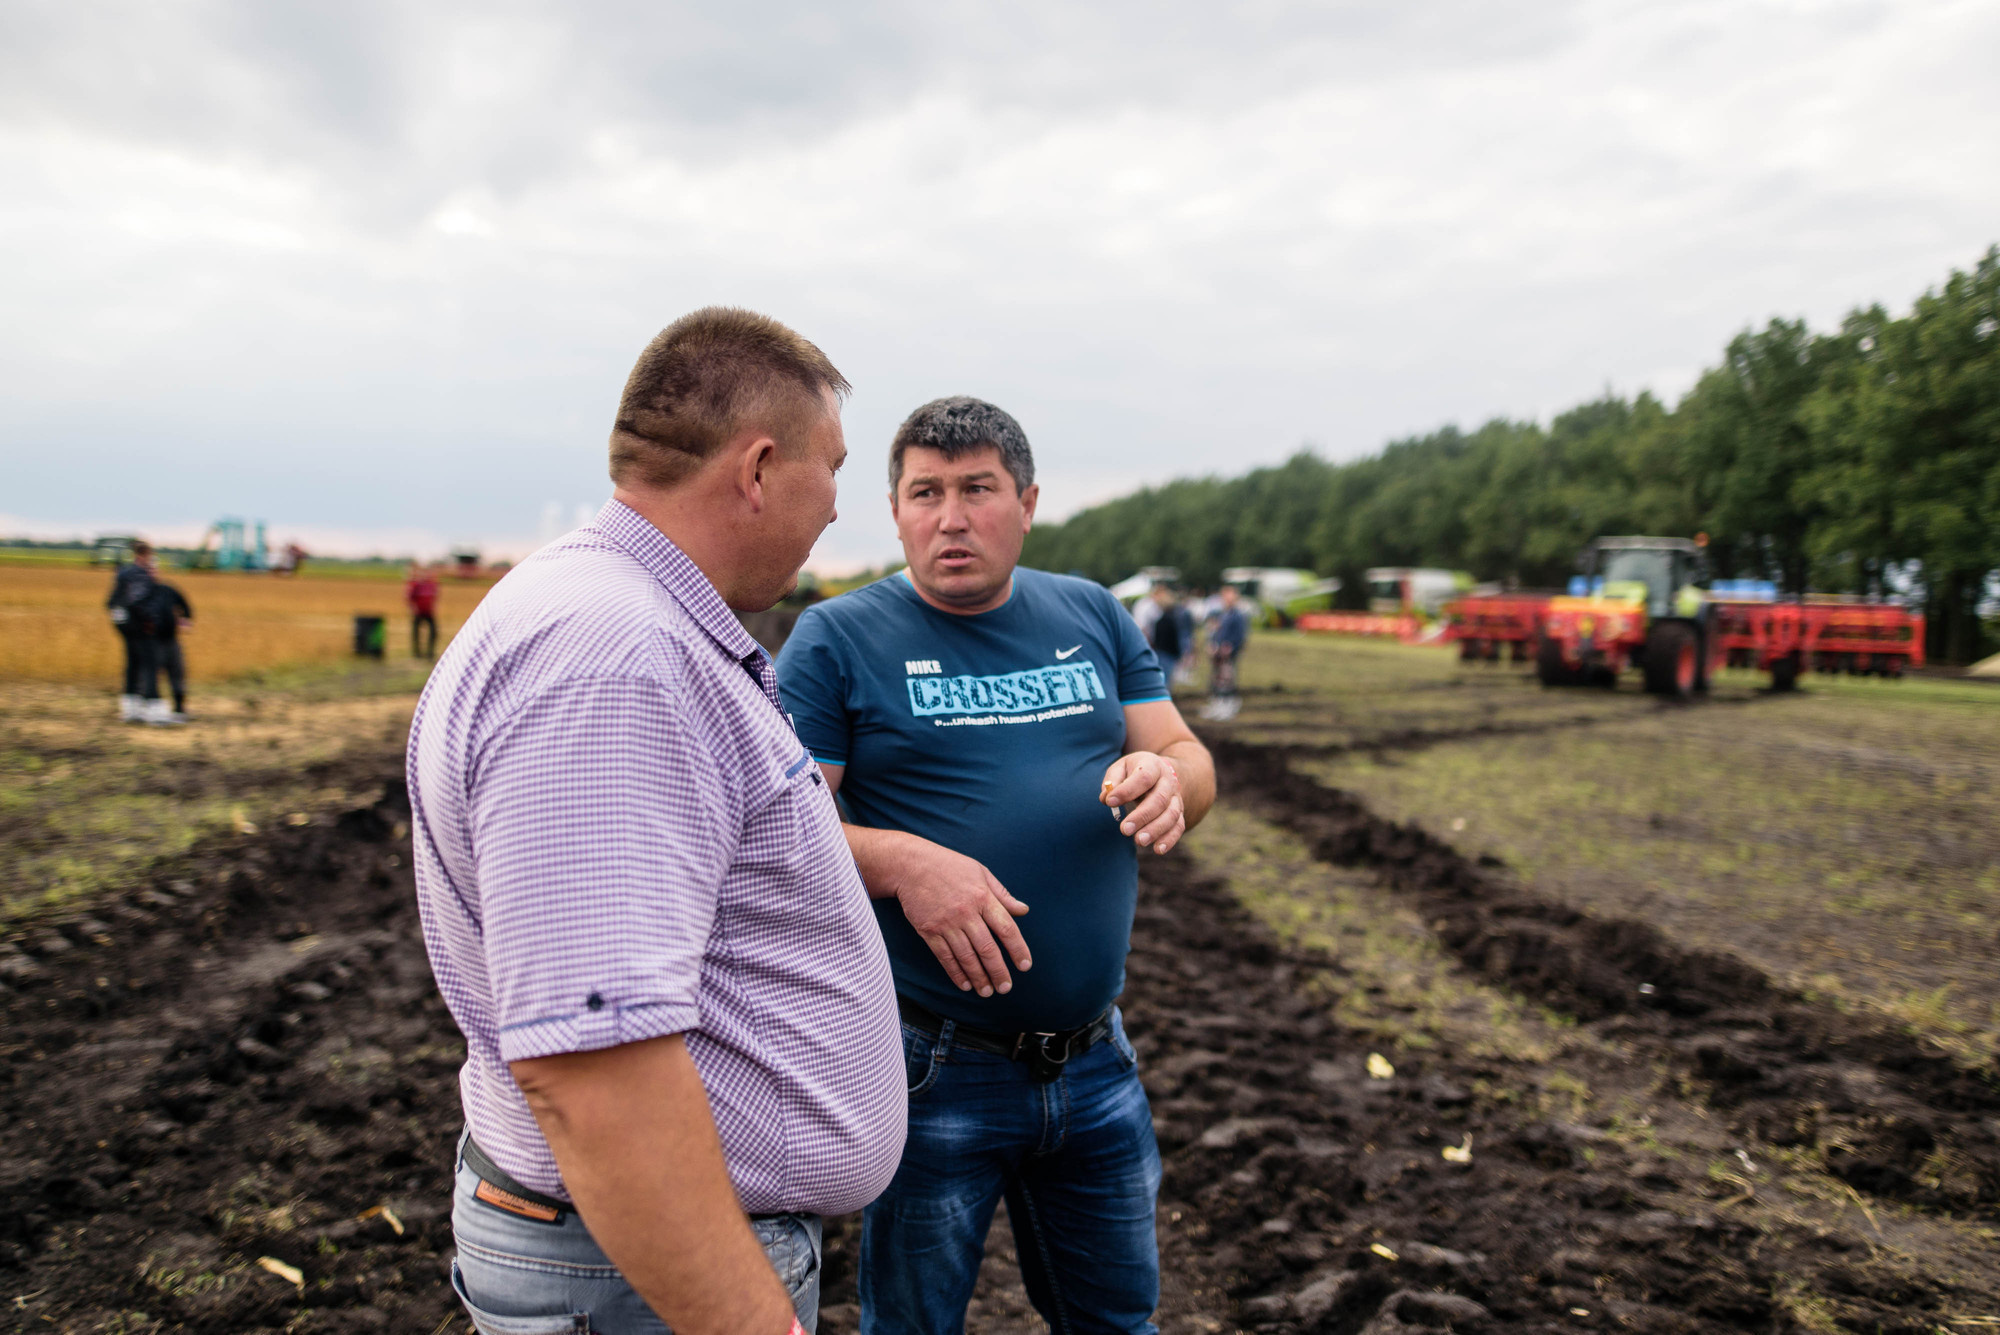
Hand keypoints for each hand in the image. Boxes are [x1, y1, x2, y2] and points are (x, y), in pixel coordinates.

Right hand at [892, 842, 1031, 997]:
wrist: (911, 866)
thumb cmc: (950, 866)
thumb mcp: (981, 872)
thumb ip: (1003, 894)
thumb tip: (1023, 910)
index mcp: (983, 897)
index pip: (1006, 928)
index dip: (1018, 949)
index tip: (1025, 966)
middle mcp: (966, 913)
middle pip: (987, 948)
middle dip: (998, 971)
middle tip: (1005, 988)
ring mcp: (946, 923)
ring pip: (966, 957)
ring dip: (978, 977)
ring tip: (986, 991)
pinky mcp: (929, 931)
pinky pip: (945, 956)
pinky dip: (955, 972)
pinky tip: (965, 984)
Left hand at [1101, 752, 1185, 854]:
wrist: (1162, 773)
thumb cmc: (1135, 772)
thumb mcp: (1122, 768)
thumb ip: (1112, 781)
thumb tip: (1106, 798)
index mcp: (1153, 766)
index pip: (1144, 777)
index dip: (1127, 790)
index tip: (1110, 802)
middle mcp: (1168, 782)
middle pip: (1159, 799)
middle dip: (1142, 816)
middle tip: (1124, 830)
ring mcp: (1176, 798)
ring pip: (1171, 815)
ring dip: (1155, 830)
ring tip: (1139, 841)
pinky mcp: (1180, 814)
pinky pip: (1178, 827)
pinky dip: (1169, 840)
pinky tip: (1157, 850)